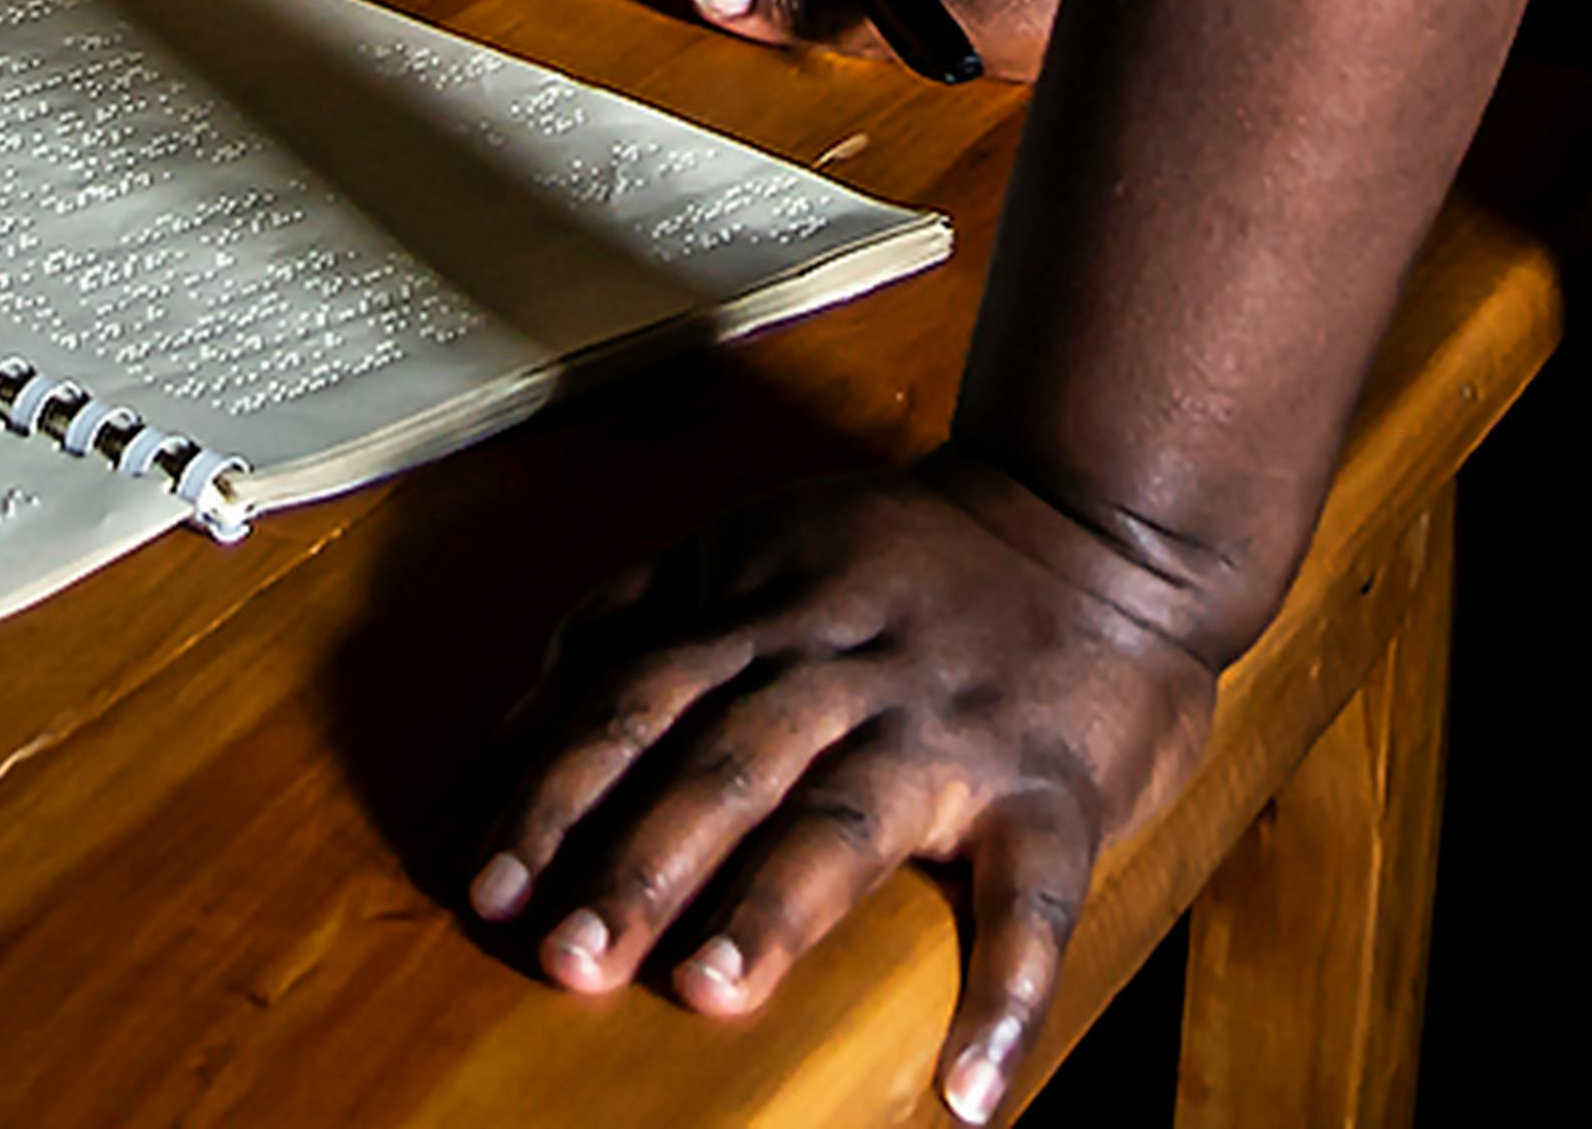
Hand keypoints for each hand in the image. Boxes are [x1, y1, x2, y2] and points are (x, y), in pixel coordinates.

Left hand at [468, 458, 1219, 1119]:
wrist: (1100, 519)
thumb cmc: (909, 555)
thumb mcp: (758, 540)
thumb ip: (638, 613)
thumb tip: (518, 719)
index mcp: (767, 615)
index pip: (636, 703)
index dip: (558, 796)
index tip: (490, 889)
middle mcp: (846, 671)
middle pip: (724, 765)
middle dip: (641, 862)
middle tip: (568, 956)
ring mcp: (950, 731)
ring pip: (849, 820)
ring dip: (775, 907)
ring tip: (709, 989)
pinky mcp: (1052, 789)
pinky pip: (1033, 898)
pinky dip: (1009, 992)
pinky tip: (971, 1090)